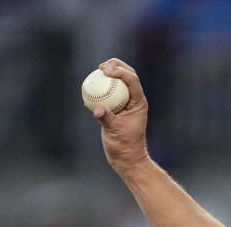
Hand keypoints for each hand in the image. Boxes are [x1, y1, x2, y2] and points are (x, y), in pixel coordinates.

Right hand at [92, 59, 149, 173]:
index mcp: (138, 103)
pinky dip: (102, 86)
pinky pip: (110, 92)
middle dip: (117, 66)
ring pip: (120, 82)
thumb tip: (97, 109)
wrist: (126, 157)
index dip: (120, 72)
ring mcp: (126, 103)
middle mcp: (134, 100)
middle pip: (128, 76)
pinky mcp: (117, 108)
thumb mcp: (115, 132)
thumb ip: (106, 119)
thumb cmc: (124, 146)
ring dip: (110, 73)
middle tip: (103, 66)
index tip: (106, 70)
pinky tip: (92, 83)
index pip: (132, 81)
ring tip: (99, 70)